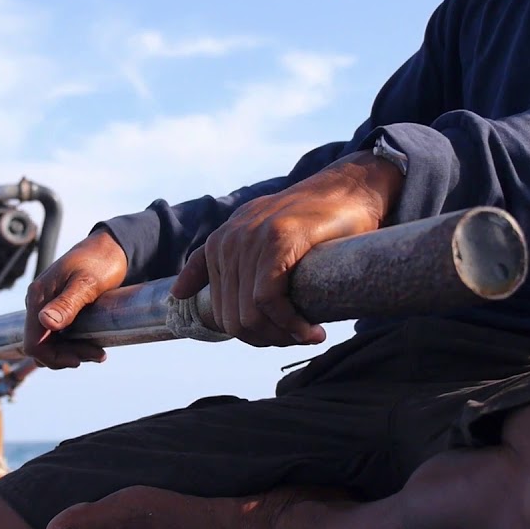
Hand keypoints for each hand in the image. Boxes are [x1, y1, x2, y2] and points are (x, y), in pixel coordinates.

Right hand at [23, 229, 127, 368]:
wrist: (110, 248)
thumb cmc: (100, 262)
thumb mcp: (87, 283)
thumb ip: (66, 303)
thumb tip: (45, 322)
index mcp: (38, 297)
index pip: (33, 343)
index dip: (54, 357)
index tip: (80, 360)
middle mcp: (37, 303)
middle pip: (40, 346)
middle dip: (67, 357)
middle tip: (99, 355)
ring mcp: (45, 306)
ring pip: (50, 343)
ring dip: (72, 353)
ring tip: (99, 352)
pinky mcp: (56, 309)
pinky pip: (58, 336)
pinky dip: (74, 345)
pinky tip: (94, 345)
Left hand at [171, 151, 403, 346]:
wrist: (352, 189)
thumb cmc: (311, 220)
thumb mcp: (256, 235)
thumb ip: (217, 260)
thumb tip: (177, 294)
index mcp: (220, 243)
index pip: (219, 311)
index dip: (249, 333)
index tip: (278, 336)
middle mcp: (229, 241)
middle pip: (232, 319)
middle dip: (266, 339)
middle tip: (298, 338)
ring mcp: (251, 239)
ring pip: (250, 315)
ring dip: (281, 336)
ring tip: (309, 335)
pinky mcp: (277, 241)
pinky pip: (268, 300)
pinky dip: (291, 324)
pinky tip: (313, 331)